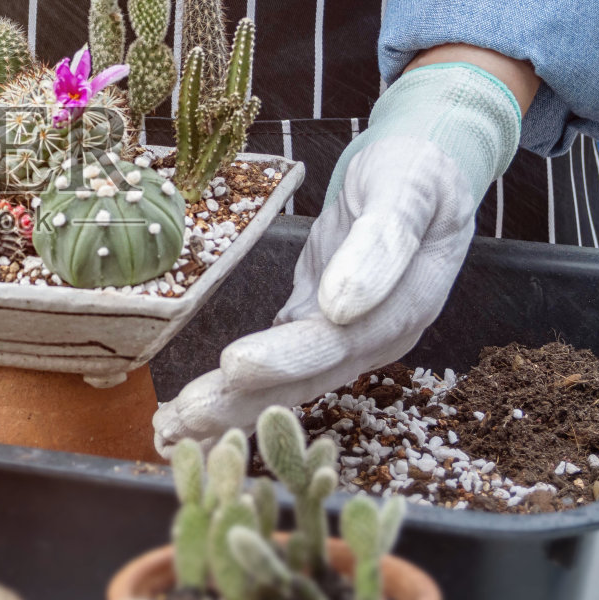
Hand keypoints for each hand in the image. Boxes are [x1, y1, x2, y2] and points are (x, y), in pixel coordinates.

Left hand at [153, 61, 524, 454]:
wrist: (425, 169)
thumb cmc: (418, 170)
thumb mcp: (409, 187)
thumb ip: (385, 240)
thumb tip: (344, 304)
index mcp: (403, 307)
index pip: (339, 342)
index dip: (288, 358)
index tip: (236, 365)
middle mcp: (374, 335)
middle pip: (306, 375)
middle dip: (244, 400)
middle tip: (183, 417)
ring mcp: (345, 335)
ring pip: (288, 380)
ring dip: (233, 406)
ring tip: (173, 429)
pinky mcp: (317, 324)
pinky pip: (277, 364)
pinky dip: (239, 390)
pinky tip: (195, 414)